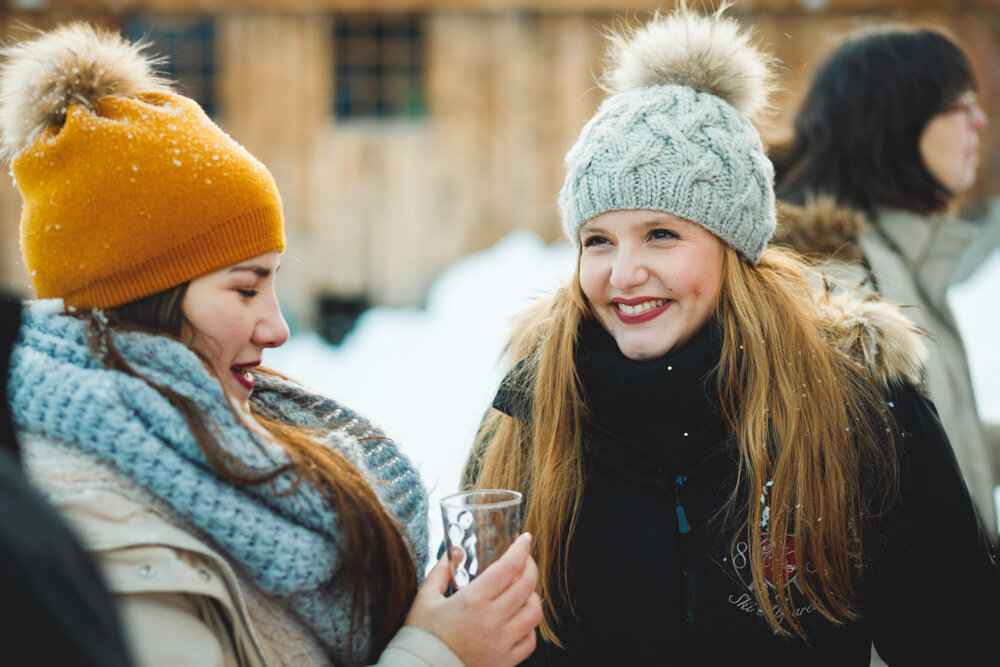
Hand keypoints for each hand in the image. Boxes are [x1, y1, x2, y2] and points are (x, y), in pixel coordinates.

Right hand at [404, 533, 542, 666]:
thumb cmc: (422, 636)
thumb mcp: (425, 598)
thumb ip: (441, 571)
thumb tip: (457, 553)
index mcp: (472, 601)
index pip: (509, 567)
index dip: (521, 549)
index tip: (525, 539)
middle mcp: (491, 621)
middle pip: (527, 585)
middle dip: (530, 566)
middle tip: (525, 560)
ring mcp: (501, 643)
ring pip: (534, 613)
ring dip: (532, 596)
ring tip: (522, 590)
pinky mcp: (504, 662)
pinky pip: (529, 641)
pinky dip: (529, 626)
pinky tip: (518, 619)